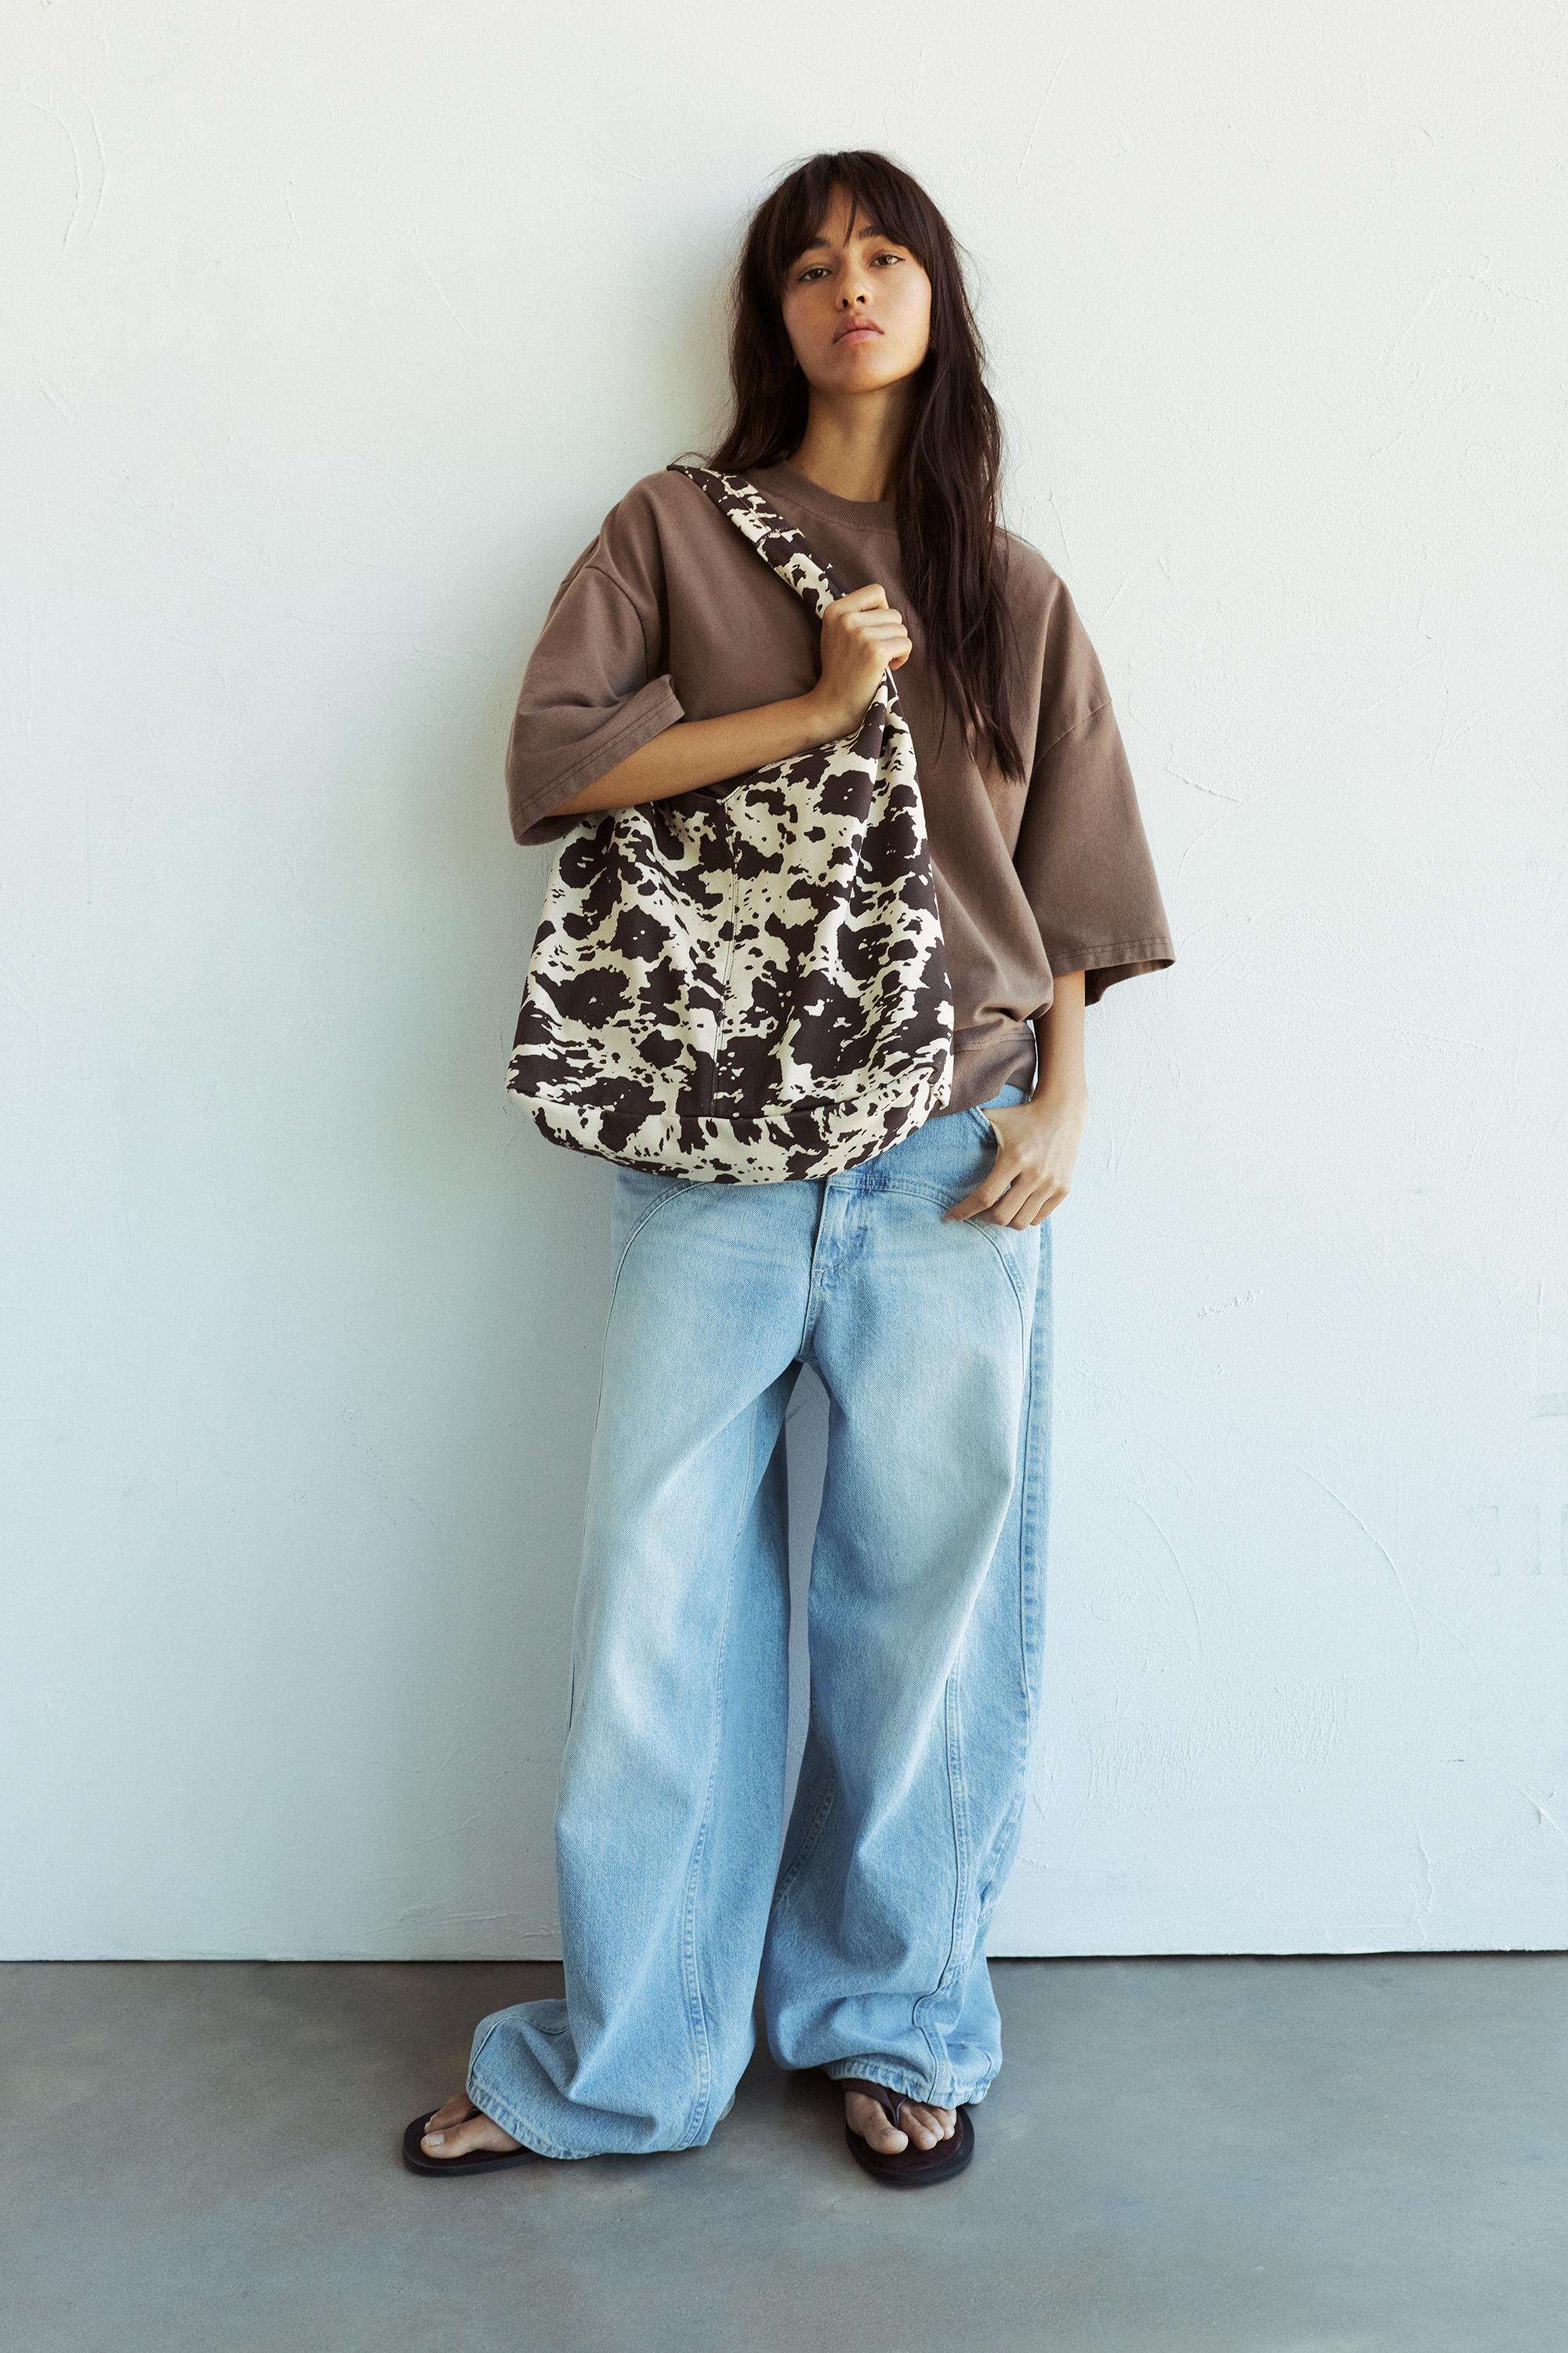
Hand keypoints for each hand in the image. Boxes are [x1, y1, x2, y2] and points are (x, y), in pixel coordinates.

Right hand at [806, 582, 911, 737]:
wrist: (832, 705)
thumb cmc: (840, 671)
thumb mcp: (837, 634)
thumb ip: (855, 614)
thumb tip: (885, 604)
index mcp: (835, 610)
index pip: (876, 591)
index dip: (882, 611)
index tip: (873, 631)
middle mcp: (846, 619)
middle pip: (893, 613)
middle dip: (890, 634)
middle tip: (875, 653)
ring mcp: (860, 635)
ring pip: (901, 629)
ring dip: (896, 647)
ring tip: (879, 662)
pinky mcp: (875, 652)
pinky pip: (906, 644)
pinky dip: (902, 658)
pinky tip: (888, 668)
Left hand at [943, 1088, 1087, 1227]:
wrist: (1061, 1111)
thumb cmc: (1021, 1117)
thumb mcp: (993, 1118)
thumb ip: (967, 1125)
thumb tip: (932, 1124)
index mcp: (1014, 1157)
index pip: (984, 1197)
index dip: (963, 1211)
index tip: (949, 1217)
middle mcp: (1035, 1174)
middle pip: (1002, 1216)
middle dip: (983, 1218)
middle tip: (977, 1211)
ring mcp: (1052, 1183)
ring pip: (1021, 1222)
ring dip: (1004, 1220)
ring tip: (996, 1209)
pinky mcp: (1063, 1189)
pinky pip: (1039, 1218)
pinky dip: (1024, 1217)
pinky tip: (1016, 1205)